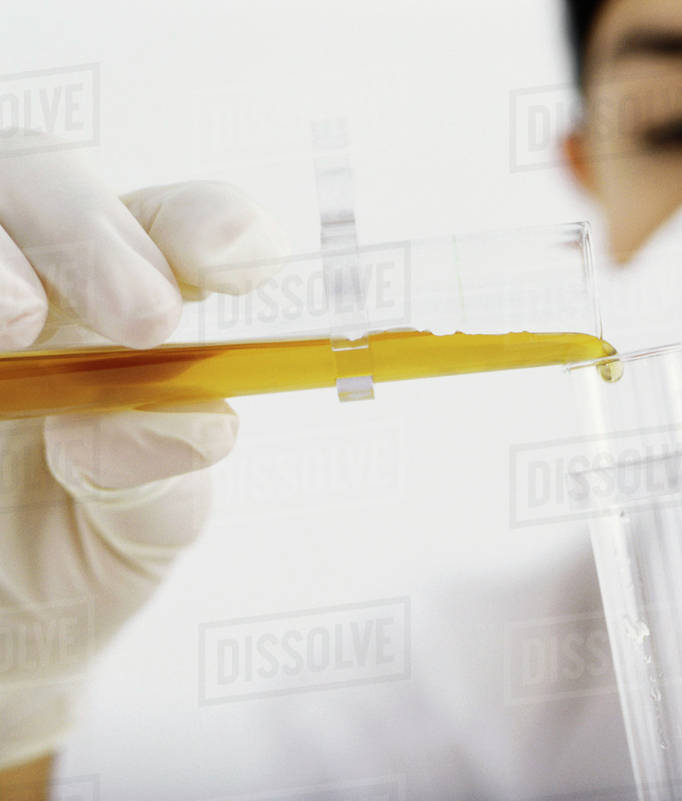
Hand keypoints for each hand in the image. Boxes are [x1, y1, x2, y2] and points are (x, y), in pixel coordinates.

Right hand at [0, 130, 284, 770]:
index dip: (212, 225)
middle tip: (140, 318)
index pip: (180, 229)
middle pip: (51, 181)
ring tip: (13, 324)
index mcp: (126, 312)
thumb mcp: (130, 543)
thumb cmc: (59, 565)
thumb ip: (161, 485)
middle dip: (96, 232)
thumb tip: (196, 422)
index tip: (234, 266)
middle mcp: (32, 280)